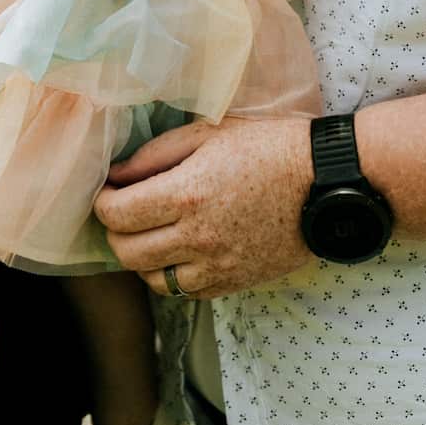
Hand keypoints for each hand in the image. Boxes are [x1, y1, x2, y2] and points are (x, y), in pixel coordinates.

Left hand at [94, 115, 315, 297]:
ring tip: (152, 232)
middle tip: (122, 212)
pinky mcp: (234, 282)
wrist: (323, 182)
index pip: (117, 216)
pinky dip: (173, 275)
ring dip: (142, 258)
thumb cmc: (268, 146)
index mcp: (187, 194)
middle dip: (115, 232)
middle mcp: (197, 237)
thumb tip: (117, 174)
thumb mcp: (208, 132)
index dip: (101, 204)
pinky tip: (181, 250)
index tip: (106, 191)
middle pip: (127, 253)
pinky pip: (186, 292)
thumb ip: (156, 155)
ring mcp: (217, 266)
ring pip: (153, 280)